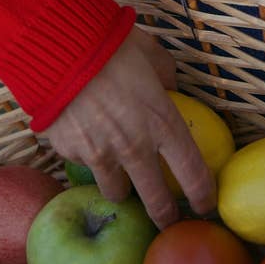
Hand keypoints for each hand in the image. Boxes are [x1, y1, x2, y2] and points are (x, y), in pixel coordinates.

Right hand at [41, 26, 215, 228]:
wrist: (59, 46)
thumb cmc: (110, 45)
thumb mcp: (150, 53)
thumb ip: (165, 75)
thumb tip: (169, 87)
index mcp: (162, 122)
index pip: (193, 173)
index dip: (203, 195)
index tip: (205, 203)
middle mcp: (135, 147)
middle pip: (156, 202)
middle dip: (165, 216)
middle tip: (167, 219)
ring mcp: (101, 154)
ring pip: (116, 192)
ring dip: (120, 186)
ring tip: (119, 174)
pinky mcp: (71, 152)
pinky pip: (83, 163)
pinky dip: (86, 155)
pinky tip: (83, 133)